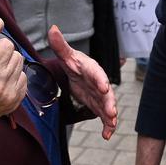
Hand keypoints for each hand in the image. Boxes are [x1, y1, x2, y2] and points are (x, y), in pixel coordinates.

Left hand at [47, 25, 117, 139]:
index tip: (104, 87)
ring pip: (108, 107)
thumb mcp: (66, 55)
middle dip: (110, 103)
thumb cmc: (74, 62)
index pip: (98, 74)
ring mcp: (100, 96)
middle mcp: (100, 83)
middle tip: (112, 113)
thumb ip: (60, 45)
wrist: (78, 72)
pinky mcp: (98, 105)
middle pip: (107, 94)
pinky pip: (104, 116)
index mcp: (92, 70)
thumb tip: (53, 28)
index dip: (101, 80)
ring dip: (110, 116)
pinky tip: (106, 136)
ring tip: (111, 126)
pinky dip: (107, 126)